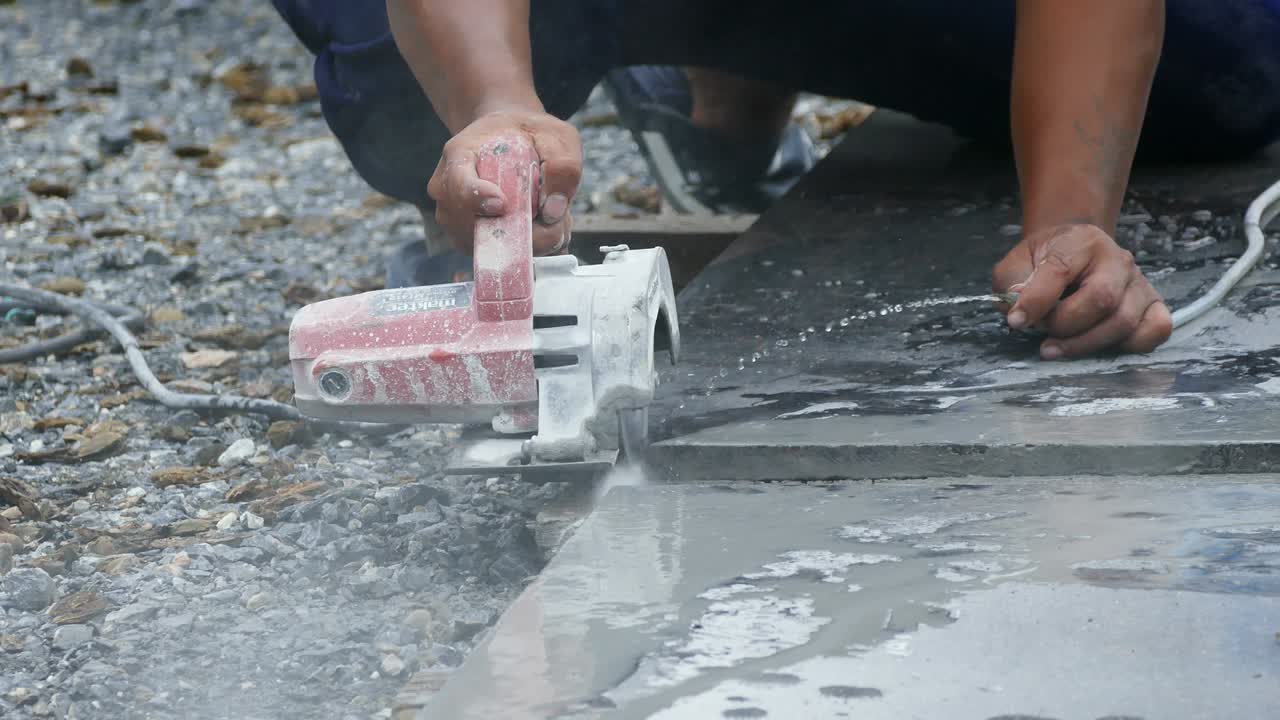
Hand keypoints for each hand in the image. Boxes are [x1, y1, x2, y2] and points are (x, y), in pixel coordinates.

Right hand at [427, 110, 580, 254]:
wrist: (507, 140)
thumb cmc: (527, 135)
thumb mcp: (555, 135)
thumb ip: (561, 165)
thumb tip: (553, 211)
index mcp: (460, 154)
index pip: (459, 184)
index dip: (479, 199)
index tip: (502, 204)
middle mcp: (449, 192)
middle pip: (478, 226)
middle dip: (527, 228)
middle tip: (557, 211)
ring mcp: (456, 221)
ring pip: (494, 248)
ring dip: (532, 239)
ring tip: (547, 211)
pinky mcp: (470, 242)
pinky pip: (501, 256)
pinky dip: (529, 247)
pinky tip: (539, 223)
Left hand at [992, 223, 1171, 358]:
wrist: (1075, 253)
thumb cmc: (1044, 262)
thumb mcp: (1016, 264)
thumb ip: (1012, 283)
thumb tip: (1019, 308)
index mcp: (1080, 241)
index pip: (1060, 270)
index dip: (1036, 301)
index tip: (1017, 322)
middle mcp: (1117, 259)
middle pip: (1100, 300)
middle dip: (1064, 325)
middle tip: (1042, 332)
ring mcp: (1139, 282)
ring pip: (1123, 321)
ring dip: (1085, 343)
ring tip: (1055, 347)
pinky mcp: (1153, 304)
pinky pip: (1155, 330)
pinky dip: (1130, 346)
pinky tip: (1099, 347)